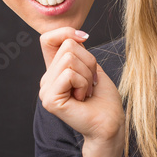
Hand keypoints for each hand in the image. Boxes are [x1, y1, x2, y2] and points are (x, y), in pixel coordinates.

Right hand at [38, 30, 123, 147]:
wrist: (110, 123)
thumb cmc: (104, 99)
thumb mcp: (91, 67)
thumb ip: (78, 51)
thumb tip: (74, 35)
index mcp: (54, 71)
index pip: (47, 39)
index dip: (66, 32)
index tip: (84, 38)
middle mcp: (46, 80)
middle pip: (67, 46)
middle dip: (88, 61)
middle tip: (90, 84)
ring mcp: (46, 90)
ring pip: (69, 59)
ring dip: (87, 75)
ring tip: (87, 92)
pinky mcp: (50, 100)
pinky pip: (69, 74)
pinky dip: (83, 83)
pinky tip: (82, 98)